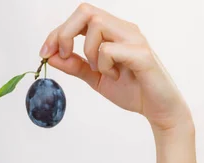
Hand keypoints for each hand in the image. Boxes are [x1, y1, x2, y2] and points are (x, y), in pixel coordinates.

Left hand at [39, 3, 192, 132]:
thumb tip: (50, 56)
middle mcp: (124, 29)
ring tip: (101, 71)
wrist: (158, 109)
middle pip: (86, 12)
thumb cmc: (131, 89)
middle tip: (64, 57)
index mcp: (112, 31)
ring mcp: (134, 39)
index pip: (79, 17)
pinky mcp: (142, 54)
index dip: (57, 33)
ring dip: (88, 52)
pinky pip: (110, 50)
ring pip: (97, 26)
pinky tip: (115, 76)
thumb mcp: (95, 77)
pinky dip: (104, 65)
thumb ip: (75, 65)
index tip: (45, 53)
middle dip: (65, 34)